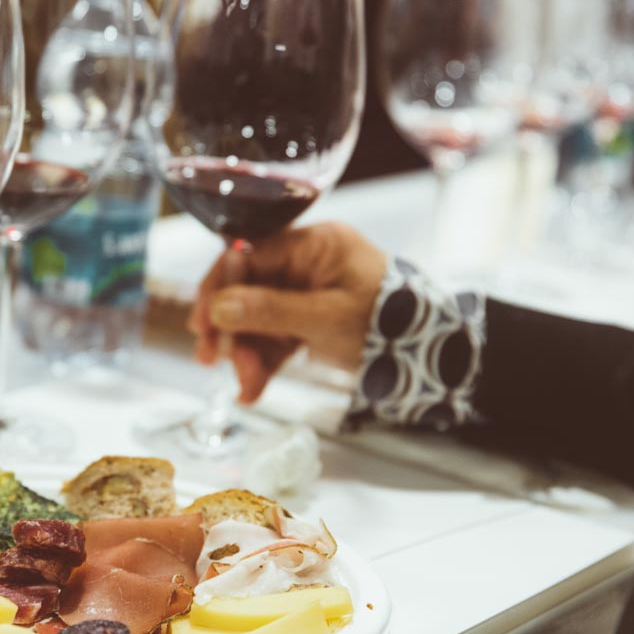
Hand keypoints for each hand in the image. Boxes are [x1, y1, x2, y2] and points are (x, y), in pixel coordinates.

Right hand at [189, 222, 387, 403]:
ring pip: (258, 319)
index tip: (201, 323)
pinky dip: (263, 362)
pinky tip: (254, 389)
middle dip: (230, 329)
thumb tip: (217, 308)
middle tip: (210, 360)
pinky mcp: (310, 322)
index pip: (247, 256)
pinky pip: (275, 338)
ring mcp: (307, 294)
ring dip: (245, 353)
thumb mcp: (326, 318)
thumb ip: (269, 311)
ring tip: (246, 386)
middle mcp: (307, 264)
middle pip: (247, 290)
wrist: (431, 358)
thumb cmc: (391, 325)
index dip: (218, 289)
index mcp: (314, 245)